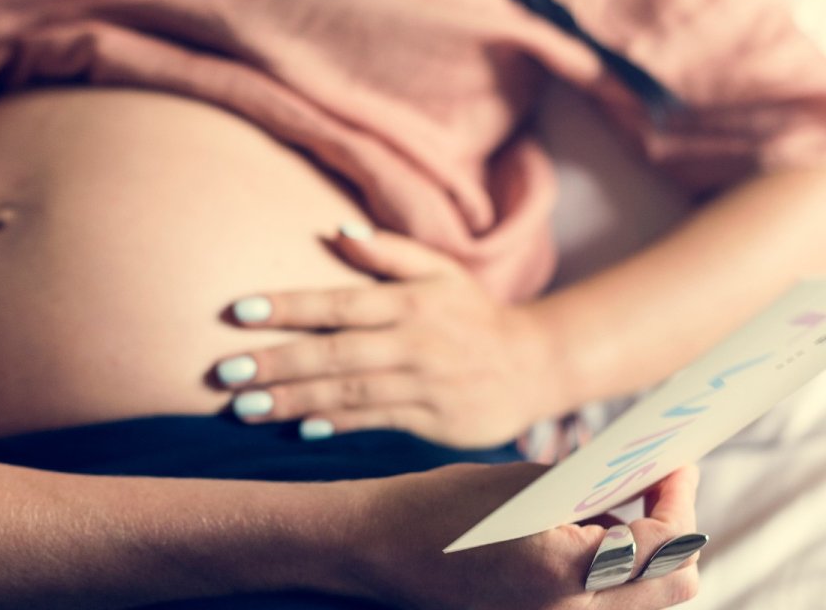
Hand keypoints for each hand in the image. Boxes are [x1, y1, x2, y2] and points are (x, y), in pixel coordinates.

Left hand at [216, 223, 563, 447]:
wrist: (536, 365)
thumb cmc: (472, 313)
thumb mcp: (439, 270)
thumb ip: (388, 252)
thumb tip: (336, 233)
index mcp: (410, 301)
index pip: (338, 302)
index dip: (288, 306)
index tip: (237, 310)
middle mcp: (414, 343)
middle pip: (334, 353)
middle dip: (276, 363)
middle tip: (224, 372)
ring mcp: (424, 385)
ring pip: (349, 393)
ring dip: (294, 400)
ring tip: (244, 407)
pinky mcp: (434, 421)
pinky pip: (377, 422)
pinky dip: (340, 425)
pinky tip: (302, 429)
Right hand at [341, 463, 701, 609]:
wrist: (377, 550)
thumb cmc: (439, 509)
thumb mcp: (526, 485)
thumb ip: (595, 486)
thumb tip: (648, 475)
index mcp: (566, 572)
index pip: (667, 544)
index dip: (679, 497)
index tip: (675, 463)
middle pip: (673, 584)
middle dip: (675, 531)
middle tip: (657, 485)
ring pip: (646, 597)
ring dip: (649, 554)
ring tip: (619, 506)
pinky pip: (608, 605)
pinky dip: (615, 570)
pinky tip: (587, 534)